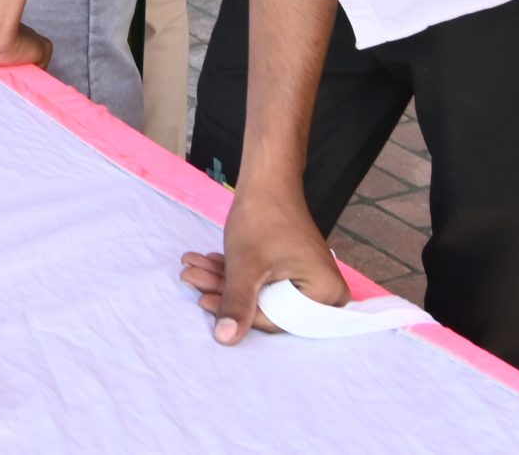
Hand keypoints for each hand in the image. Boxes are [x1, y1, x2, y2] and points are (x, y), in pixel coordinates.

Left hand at [179, 182, 346, 346]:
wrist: (268, 178)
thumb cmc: (263, 218)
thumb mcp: (247, 266)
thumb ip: (237, 303)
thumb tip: (226, 340)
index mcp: (327, 295)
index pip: (277, 319)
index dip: (238, 313)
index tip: (202, 301)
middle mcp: (325, 292)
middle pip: (266, 304)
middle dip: (224, 291)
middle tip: (191, 278)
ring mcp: (307, 278)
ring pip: (258, 290)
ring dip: (223, 280)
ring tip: (191, 267)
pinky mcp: (292, 267)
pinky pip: (262, 278)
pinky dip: (234, 271)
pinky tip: (205, 262)